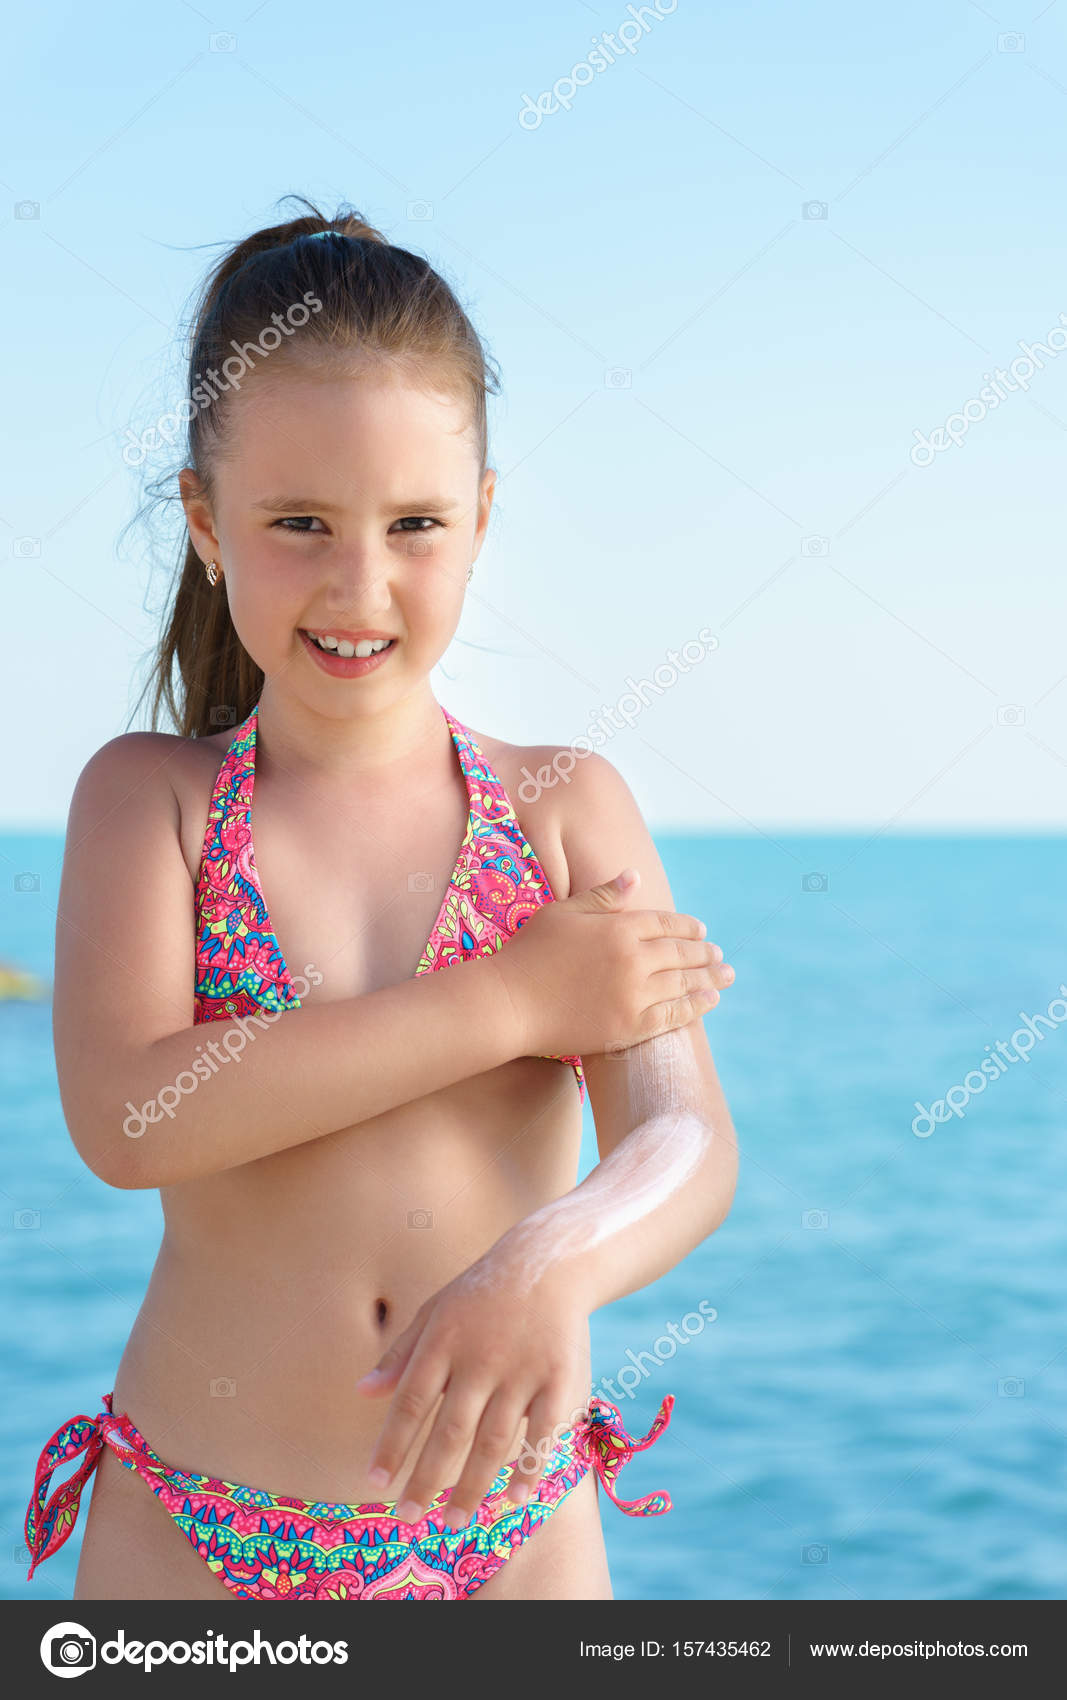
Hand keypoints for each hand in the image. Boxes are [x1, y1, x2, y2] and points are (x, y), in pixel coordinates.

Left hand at [354, 1249, 589, 1529]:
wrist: (548, 1260)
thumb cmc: (482, 1292)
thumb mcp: (435, 1310)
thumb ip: (400, 1353)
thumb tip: (362, 1392)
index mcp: (443, 1341)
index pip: (410, 1403)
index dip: (391, 1445)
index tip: (374, 1483)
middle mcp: (479, 1359)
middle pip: (449, 1431)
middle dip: (427, 1480)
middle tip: (409, 1519)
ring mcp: (521, 1370)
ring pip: (493, 1440)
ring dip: (473, 1486)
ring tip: (455, 1522)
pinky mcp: (559, 1377)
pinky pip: (544, 1431)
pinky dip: (530, 1467)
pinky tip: (516, 1499)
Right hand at [493, 867, 733, 1056]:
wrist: (509, 1003)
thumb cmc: (529, 953)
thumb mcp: (563, 913)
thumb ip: (603, 896)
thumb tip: (636, 876)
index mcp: (619, 927)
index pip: (666, 923)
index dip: (687, 926)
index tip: (701, 930)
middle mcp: (634, 959)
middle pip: (681, 953)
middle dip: (704, 953)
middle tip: (719, 955)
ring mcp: (634, 995)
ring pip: (683, 984)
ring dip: (709, 978)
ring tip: (725, 975)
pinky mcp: (629, 1027)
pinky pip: (672, 1016)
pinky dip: (695, 1007)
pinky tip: (709, 1001)